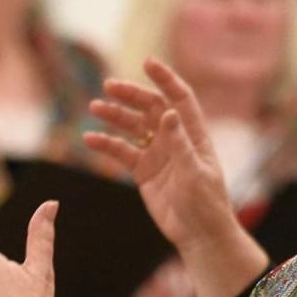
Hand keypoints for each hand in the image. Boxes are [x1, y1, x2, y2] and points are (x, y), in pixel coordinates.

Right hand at [85, 58, 268, 296]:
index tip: (147, 63)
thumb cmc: (206, 204)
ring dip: (115, 116)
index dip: (165, 79)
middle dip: (131, 95)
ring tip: (94, 107)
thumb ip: (180, 143)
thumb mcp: (195, 173)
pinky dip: (106, 145)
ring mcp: (158, 154)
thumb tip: (168, 113)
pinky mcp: (144, 172)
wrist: (199, 234)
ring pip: (133, 128)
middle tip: (109, 87)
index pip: (179, 98)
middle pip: (151, 108)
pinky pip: (122, 153)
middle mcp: (174, 139)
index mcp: (193, 134)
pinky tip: (89, 139)